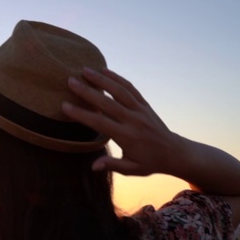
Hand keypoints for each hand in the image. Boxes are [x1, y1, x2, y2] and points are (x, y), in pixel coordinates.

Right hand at [62, 67, 181, 175]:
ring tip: (85, 70)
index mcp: (127, 137)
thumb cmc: (149, 162)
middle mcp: (133, 120)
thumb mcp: (132, 169)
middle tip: (71, 81)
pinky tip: (105, 70)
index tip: (65, 106)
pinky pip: (130, 88)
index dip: (82, 114)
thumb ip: (112, 165)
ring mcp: (140, 110)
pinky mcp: (144, 104)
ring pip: (119, 91)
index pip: (100, 123)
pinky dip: (117, 78)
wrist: (174, 152)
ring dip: (102, 79)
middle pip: (107, 103)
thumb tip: (93, 166)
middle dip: (88, 91)